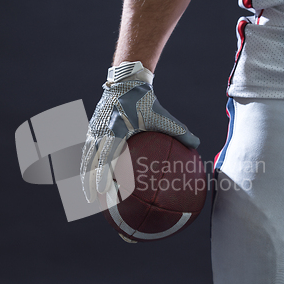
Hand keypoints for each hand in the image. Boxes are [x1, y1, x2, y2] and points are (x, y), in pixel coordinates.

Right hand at [80, 61, 199, 201]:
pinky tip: (93, 178)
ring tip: (89, 195)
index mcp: (115, 130)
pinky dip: (88, 166)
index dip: (103, 174)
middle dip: (89, 182)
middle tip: (93, 201)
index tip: (106, 190)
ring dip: (85, 177)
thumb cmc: (144, 101)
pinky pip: (88, 151)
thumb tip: (197, 145)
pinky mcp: (92, 130)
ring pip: (85, 158)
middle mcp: (100, 131)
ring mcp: (93, 130)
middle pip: (90, 161)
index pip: (106, 156)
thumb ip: (179, 131)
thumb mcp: (161, 115)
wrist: (125, 82)